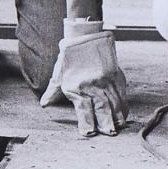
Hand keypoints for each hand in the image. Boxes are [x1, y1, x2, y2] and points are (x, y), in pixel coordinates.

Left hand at [40, 19, 128, 136]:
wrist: (85, 35)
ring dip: (117, 115)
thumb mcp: (59, 73)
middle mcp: (93, 85)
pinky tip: (123, 113)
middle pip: (102, 108)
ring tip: (119, 126)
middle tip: (110, 134)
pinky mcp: (116, 75)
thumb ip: (52, 90)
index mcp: (77, 86)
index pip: (83, 109)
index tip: (88, 133)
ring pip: (115, 101)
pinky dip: (123, 104)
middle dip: (106, 123)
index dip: (86, 122)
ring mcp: (106, 80)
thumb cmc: (70, 56)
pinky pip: (122, 93)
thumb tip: (44, 105)